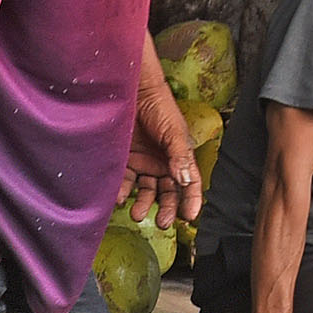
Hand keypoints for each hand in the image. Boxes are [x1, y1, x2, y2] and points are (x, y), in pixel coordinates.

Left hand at [129, 88, 202, 227]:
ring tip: (137, 213)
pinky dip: (123, 191)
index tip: (189, 216)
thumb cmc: (159, 106)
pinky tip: (121, 197)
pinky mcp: (125, 161)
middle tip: (162, 222)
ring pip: (146, 191)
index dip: (191, 200)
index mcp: (180, 158)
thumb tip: (186, 180)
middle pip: (168, 193)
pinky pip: (125, 181)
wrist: (133, 91)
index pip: (190, 184)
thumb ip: (180, 157)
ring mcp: (143, 163)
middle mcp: (163, 164)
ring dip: (143, 204)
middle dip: (166, 208)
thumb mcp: (174, 132)